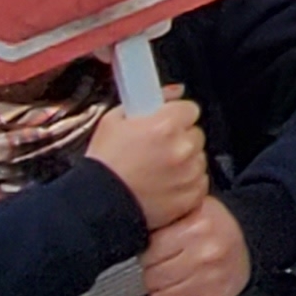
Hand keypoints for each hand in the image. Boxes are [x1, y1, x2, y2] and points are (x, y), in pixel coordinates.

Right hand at [85, 92, 210, 231]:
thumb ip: (147, 99)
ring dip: (184, 162)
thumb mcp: (114, 121)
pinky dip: (186, 184)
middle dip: (180, 139)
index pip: (190, 109)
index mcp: (166, 125)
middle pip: (195, 134)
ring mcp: (189, 173)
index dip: (176, 117)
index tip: (166, 125)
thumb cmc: (103, 164)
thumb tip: (175, 91)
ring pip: (198, 159)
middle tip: (157, 150)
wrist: (96, 204)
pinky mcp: (191, 195)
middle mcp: (182, 147)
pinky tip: (164, 186)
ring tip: (157, 171)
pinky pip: (199, 183)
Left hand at [138, 197, 251, 295]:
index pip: (149, 253)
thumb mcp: (191, 211)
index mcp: (197, 227)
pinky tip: (179, 295)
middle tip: (159, 269)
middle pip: (153, 278)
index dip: (146, 255)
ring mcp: (213, 279)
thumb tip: (128, 241)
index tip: (152, 254)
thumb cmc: (212, 226)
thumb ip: (163, 223)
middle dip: (151, 276)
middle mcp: (207, 254)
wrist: (251, 239)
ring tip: (169, 282)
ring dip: (160, 293)